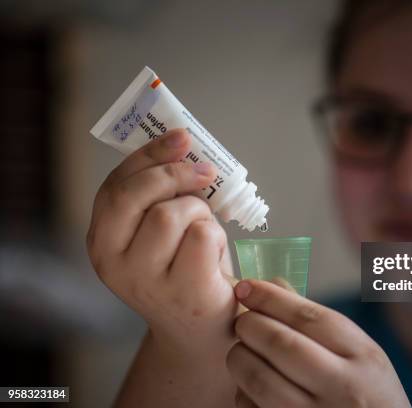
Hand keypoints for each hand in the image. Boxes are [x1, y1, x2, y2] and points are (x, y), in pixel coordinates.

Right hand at [87, 129, 238, 356]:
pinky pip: (203, 236)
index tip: (181, 137)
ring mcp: (146, 281)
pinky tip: (215, 254)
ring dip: (200, 212)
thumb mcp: (160, 232)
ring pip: (173, 213)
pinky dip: (216, 234)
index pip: (115, 186)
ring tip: (205, 230)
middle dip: (175, 174)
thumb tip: (184, 145)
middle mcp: (113, 263)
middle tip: (205, 172)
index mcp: (102, 241)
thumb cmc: (184, 268)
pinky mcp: (183, 292)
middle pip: (137, 196)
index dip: (148, 155)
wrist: (202, 329)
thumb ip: (159, 195)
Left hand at [227, 279, 411, 407]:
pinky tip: (249, 385)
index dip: (269, 298)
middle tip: (243, 320)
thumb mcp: (361, 353)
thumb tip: (272, 285)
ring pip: (259, 378)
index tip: (246, 288)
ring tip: (242, 349)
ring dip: (240, 356)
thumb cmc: (370, 395)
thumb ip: (319, 321)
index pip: (308, 317)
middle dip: (250, 324)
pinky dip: (242, 391)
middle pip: (280, 343)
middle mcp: (342, 388)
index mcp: (362, 356)